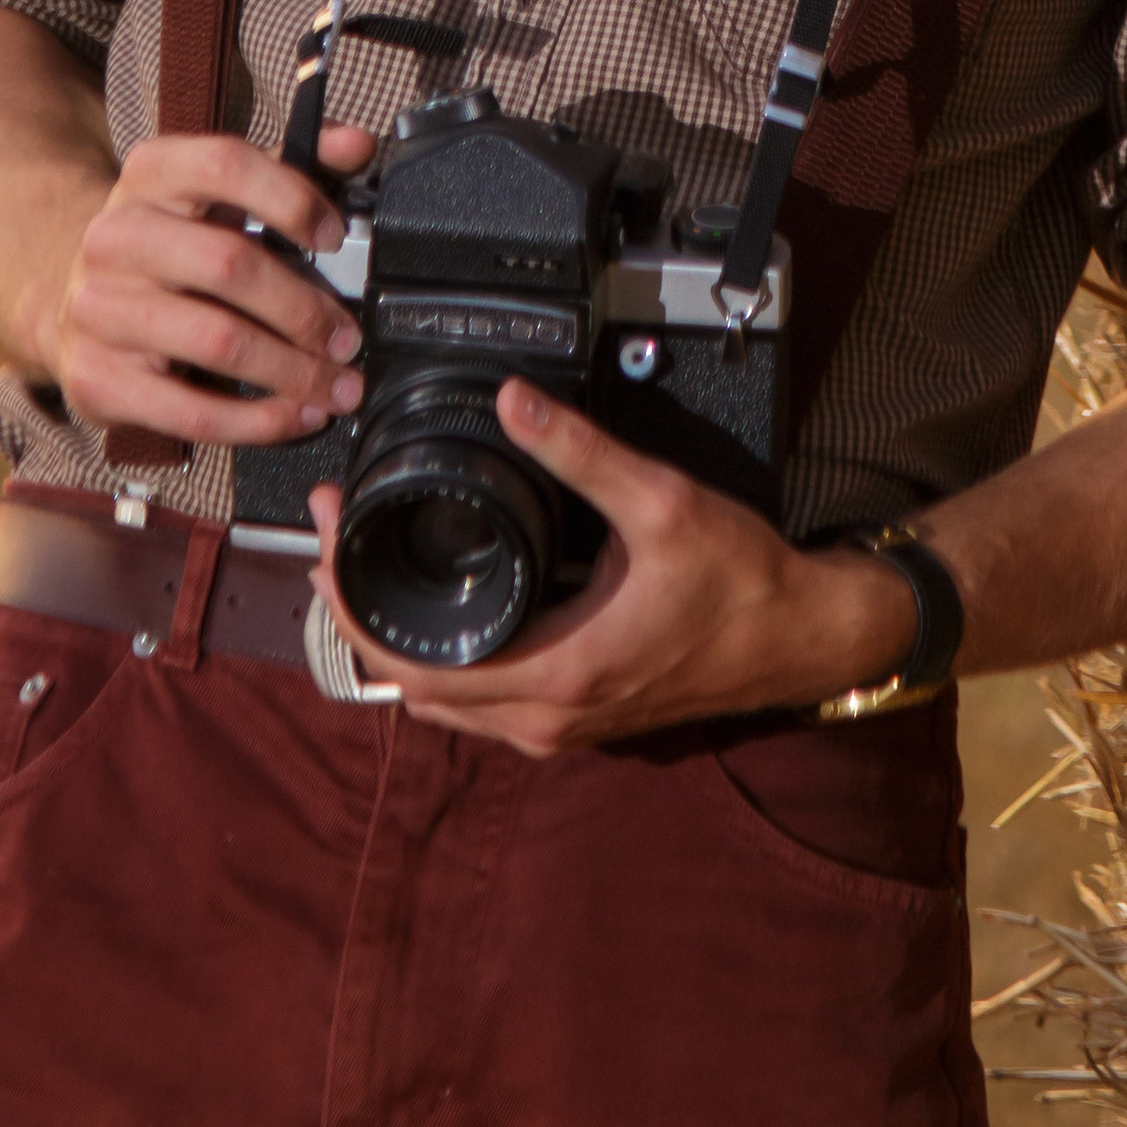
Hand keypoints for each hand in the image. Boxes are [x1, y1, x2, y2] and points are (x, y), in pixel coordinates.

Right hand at [48, 123, 378, 451]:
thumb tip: (357, 144)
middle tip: (347, 336)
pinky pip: (191, 411)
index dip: (292, 198)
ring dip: (293, 371)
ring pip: (216, 341)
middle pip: (228, 264)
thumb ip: (293, 163)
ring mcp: (99, 309)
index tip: (335, 236)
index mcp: (151, 173)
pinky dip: (255, 421)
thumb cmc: (169, 240)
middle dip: (304, 308)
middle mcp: (116, 235)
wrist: (72, 294)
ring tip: (335, 384)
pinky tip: (293, 416)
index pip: (226, 165)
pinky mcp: (97, 378)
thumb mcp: (218, 192)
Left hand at [307, 377, 916, 754]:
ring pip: (445, 702)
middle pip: (413, 688)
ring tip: (366, 563)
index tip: (327, 541)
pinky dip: (443, 658)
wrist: (799, 637)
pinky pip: (482, 701)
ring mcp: (560, 726)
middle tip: (332, 538)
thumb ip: (581, 453)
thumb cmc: (741, 583)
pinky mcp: (576, 716)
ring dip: (397, 641)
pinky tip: (440, 602)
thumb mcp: (661, 502)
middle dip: (358, 615)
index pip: (414, 665)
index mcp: (556, 674)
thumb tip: (510, 401)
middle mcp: (546, 719)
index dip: (352, 606)